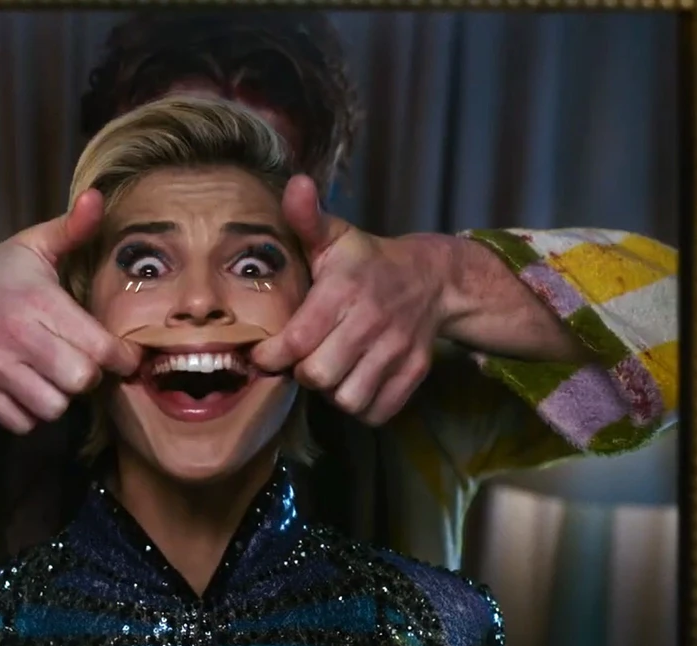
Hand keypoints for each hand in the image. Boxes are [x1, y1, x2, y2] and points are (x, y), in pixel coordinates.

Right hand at [0, 190, 140, 433]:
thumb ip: (70, 229)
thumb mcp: (30, 247)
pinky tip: (29, 390)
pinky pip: (22, 423)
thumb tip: (98, 198)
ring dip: (60, 397)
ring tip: (55, 378)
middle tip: (83, 364)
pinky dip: (31, 414)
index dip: (121, 356)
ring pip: (52, 408)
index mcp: (39, 301)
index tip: (120, 354)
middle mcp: (17, 336)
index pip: (101, 347)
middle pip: (80, 381)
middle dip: (89, 377)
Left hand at [251, 176, 452, 425]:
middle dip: (303, 373)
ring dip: (332, 391)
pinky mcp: (414, 372)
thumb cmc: (367, 261)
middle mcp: (371, 322)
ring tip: (331, 371)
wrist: (433, 279)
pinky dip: (361, 405)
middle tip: (303, 359)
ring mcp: (396, 350)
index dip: (270, 356)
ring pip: (346, 399)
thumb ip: (307, 218)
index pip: (294, 341)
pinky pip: (376, 412)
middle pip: (317, 376)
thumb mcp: (335, 237)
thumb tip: (295, 183)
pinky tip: (354, 382)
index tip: (263, 354)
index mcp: (343, 290)